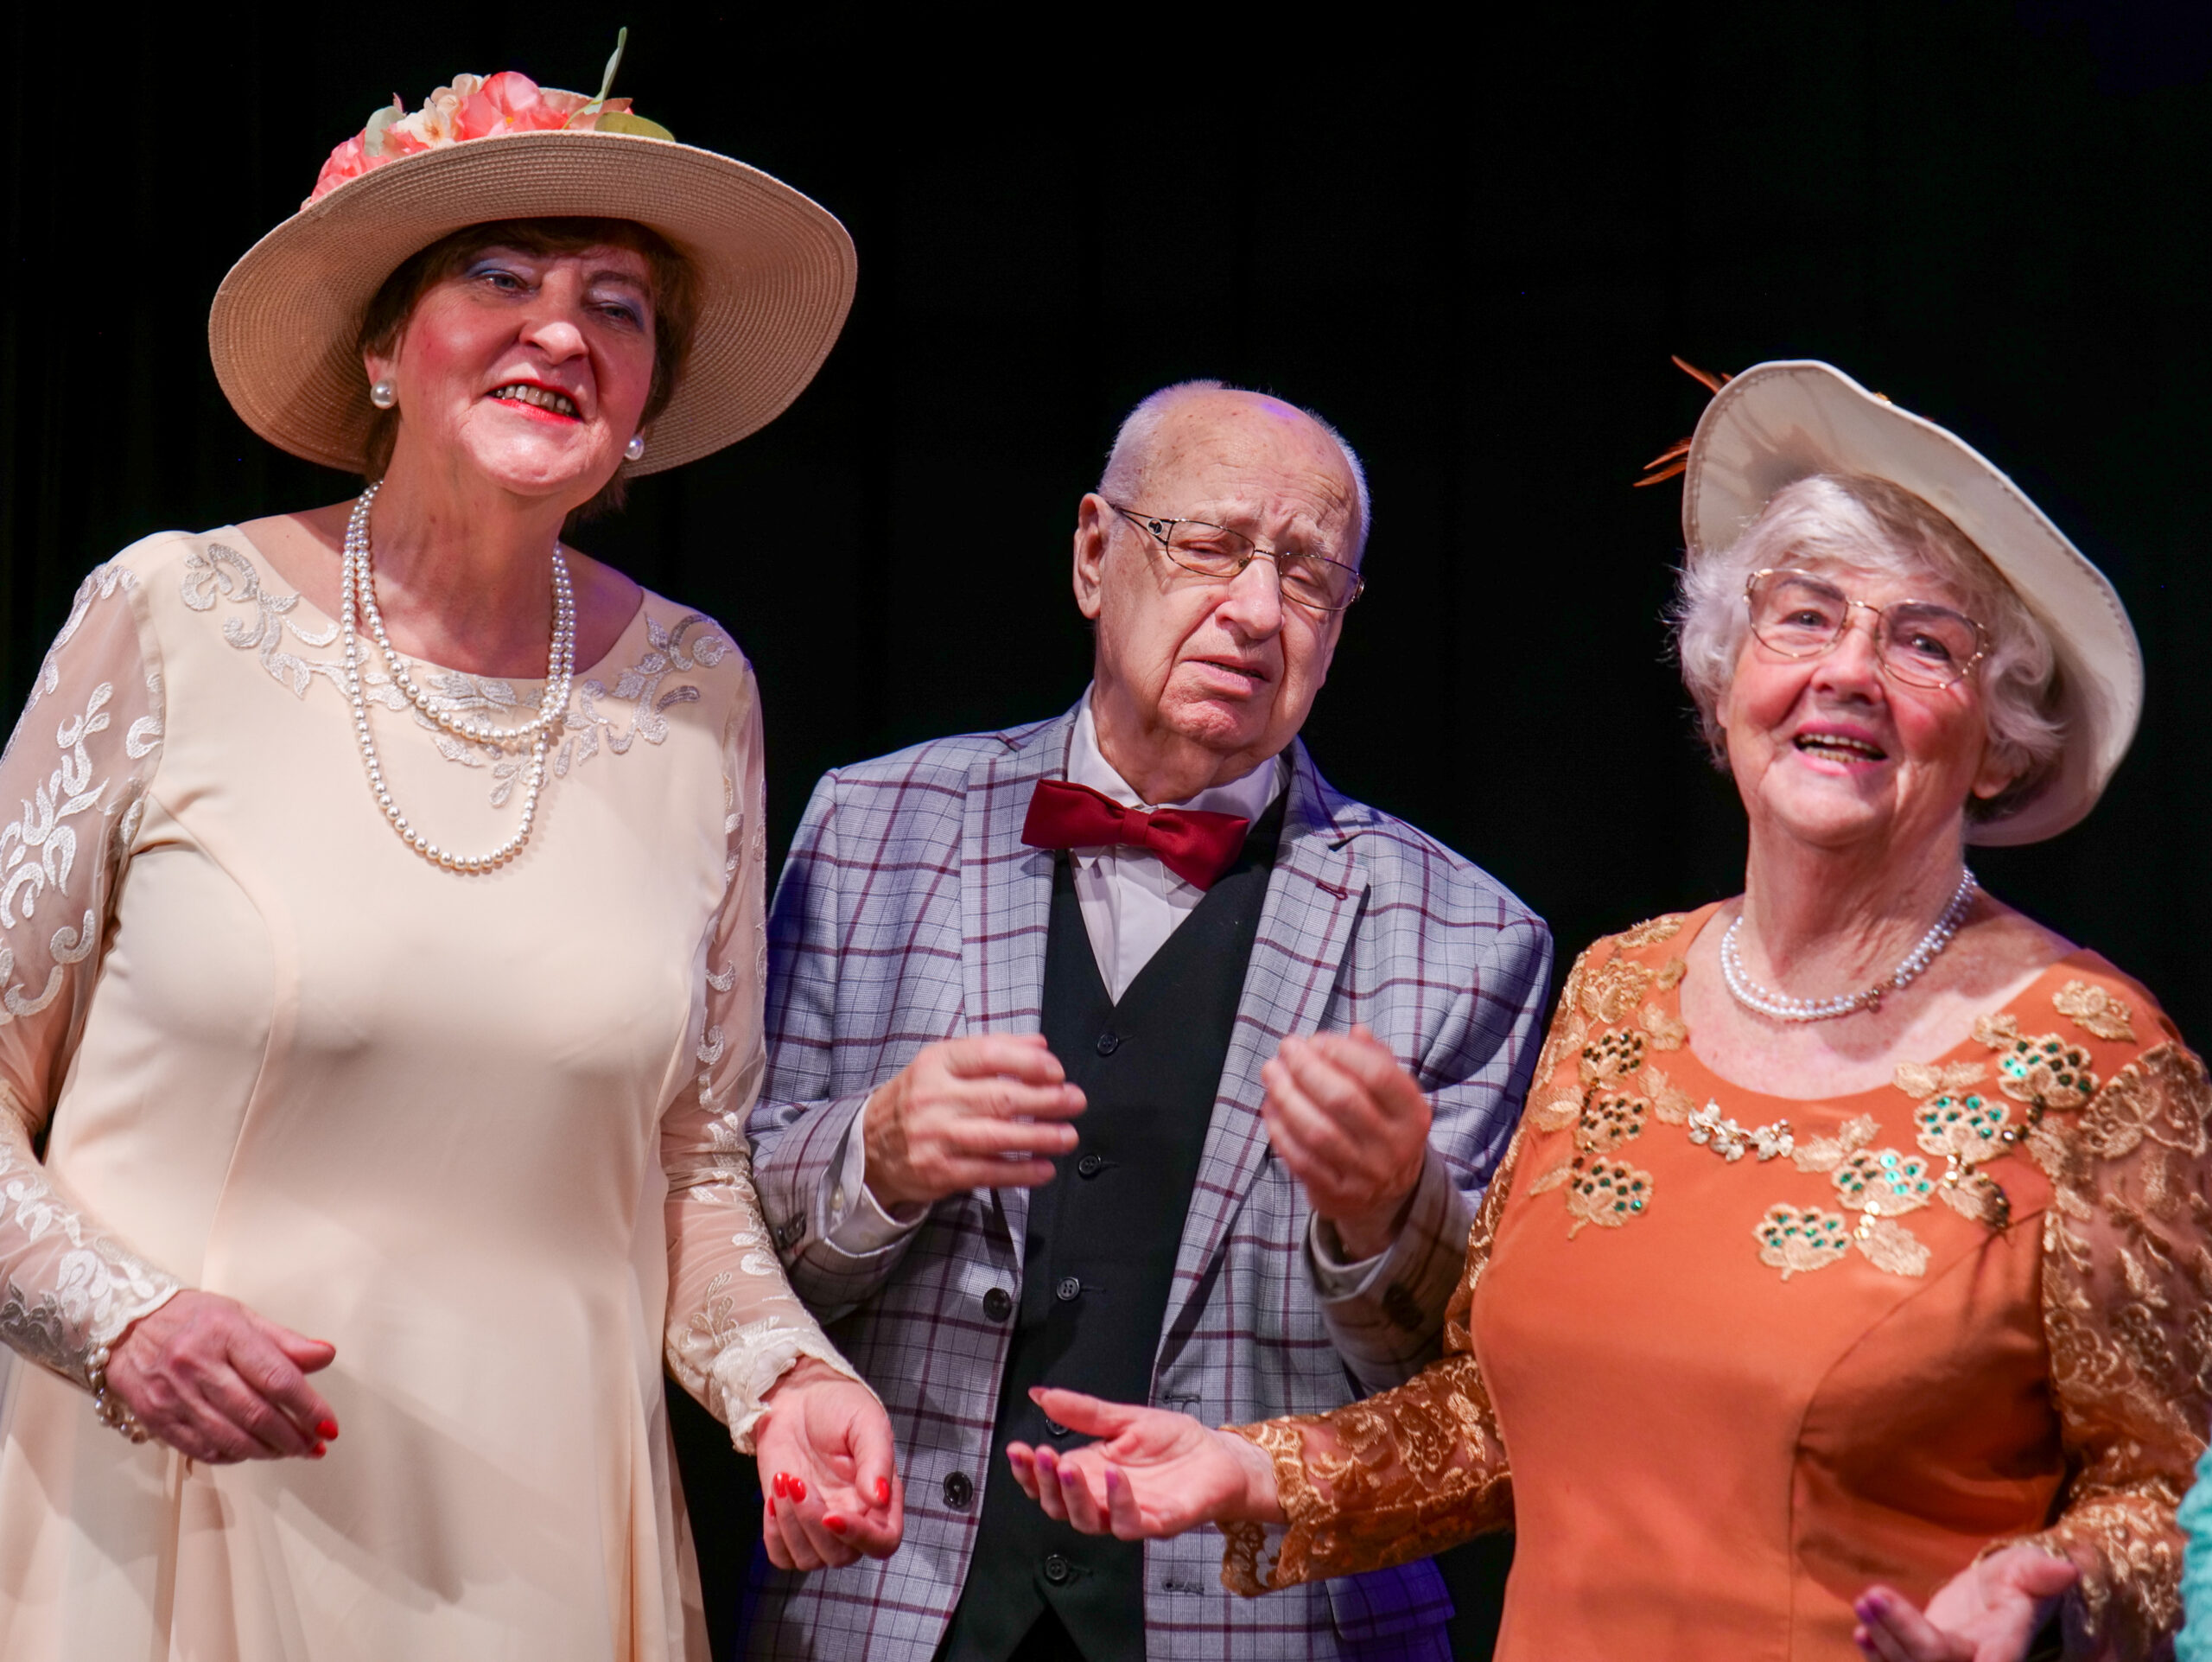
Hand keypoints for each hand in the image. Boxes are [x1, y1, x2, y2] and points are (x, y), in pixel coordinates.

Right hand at [105, 1290, 337, 1462]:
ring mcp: (174, 1396)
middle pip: (255, 1413)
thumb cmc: (192, 1319)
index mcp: (225, 1334)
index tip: (329, 1425)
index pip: (277, 1377)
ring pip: (230, 1437)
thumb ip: (284, 1341)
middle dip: (293, 1436)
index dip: (308, 1407)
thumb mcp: (241, 1316)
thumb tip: (326, 1355)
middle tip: (315, 1446)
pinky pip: (202, 1448)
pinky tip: (252, 1452)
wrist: (125, 1327)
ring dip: (268, 1452)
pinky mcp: (157, 1419)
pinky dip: (233, 1456)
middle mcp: (198, 1366)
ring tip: (291, 1451)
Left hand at [754, 1358, 903, 1571]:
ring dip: (791, 1525)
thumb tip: (879, 1498)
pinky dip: (774, 1535)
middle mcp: (854, 1518)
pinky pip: (782, 1556)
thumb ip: (877, 1460)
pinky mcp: (789, 1524)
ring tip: (786, 1480)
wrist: (796, 1397)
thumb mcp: (865, 1422)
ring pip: (809, 1559)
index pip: (883, 1541)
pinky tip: (774, 1498)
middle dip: (812, 1523)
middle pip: (841, 1556)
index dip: (861, 1538)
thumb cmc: (837, 1405)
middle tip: (798, 1481)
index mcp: (881, 1498)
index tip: (832, 1515)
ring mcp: (819, 1525)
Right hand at [863, 1034, 1085, 1211]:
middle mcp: (934, 1098)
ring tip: (1068, 1135)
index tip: (1057, 1071)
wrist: (870, 1145)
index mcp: (937, 1063)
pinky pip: (988, 1172)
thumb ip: (994, 1050)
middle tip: (1075, 1101)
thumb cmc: (920, 1098)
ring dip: (1041, 1137)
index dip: (1028, 1063)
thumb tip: (1041, 1045)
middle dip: (1046, 1100)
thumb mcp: (945, 1064)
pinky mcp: (939, 1172)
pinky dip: (1021, 1171)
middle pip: (1000, 1098)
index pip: (989, 1056)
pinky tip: (1045, 1168)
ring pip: (998, 1137)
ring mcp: (935, 1137)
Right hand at [1005, 1386, 1282, 1540]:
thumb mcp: (1123, 1418)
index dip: (1028, 1472)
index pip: (1048, 1483)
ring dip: (1074, 1496)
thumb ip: (1083, 1411)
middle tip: (1041, 1455)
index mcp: (1091, 1473)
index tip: (1016, 1449)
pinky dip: (1119, 1501)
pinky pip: (1132, 1524)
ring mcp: (1131, 1513)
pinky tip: (1113, 1475)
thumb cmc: (1174, 1442)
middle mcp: (1105, 1498)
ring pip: (1089, 1522)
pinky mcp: (1160, 1522)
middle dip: (1045, 1483)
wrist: (1220, 1455)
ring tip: (1067, 1464)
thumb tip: (1039, 1394)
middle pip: (1059, 1507)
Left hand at [1261, 1026, 1430, 1259]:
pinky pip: (1300, 1160)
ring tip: (1271, 1072)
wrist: (1389, 1195)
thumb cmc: (1383, 1127)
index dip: (1342, 1051)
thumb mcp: (1394, 1095)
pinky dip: (1279, 1130)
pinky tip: (1270, 1107)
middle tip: (1286, 1048)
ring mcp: (1365, 1175)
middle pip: (1343, 1100)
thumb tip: (1356, 1032)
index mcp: (1413, 1114)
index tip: (1316, 1039)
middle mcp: (1394, 1147)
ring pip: (1317, 1132)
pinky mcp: (1336, 1195)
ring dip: (1286, 1096)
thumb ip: (1376, 1059)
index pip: (1379, 1075)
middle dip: (1307, 1068)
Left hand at [1853, 1545, 2078, 1661]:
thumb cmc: (2019, 1582)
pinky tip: (1861, 1631)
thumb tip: (2066, 1569)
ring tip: (1863, 1602)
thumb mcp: (2029, 1572)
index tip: (1928, 1636)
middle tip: (1869, 1595)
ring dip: (1882, 1640)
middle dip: (1898, 1634)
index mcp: (2003, 1650)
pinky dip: (1877, 1653)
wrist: (1997, 1598)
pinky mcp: (1921, 1658)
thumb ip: (2040, 1576)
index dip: (1948, 1650)